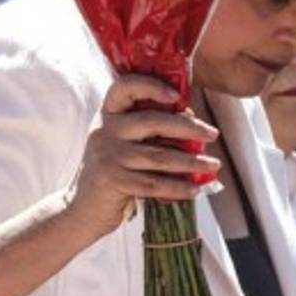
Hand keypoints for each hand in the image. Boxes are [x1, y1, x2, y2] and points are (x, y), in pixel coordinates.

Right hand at [68, 75, 220, 236]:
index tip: (177, 96)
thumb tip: (190, 119)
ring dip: (192, 162)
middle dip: (189, 128)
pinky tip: (195, 189)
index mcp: (108, 115)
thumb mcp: (121, 142)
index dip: (150, 86)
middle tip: (212, 134)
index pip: (124, 88)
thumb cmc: (112, 171)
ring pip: (160, 156)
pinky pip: (154, 184)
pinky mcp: (114, 181)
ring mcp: (108, 156)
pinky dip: (178, 187)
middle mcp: (105, 131)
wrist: (83, 209)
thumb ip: (146, 129)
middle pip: (153, 121)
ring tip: (213, 165)